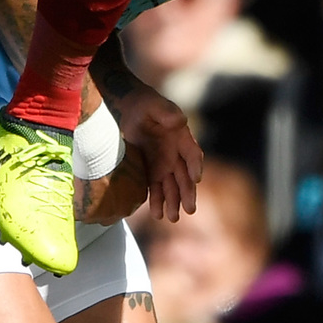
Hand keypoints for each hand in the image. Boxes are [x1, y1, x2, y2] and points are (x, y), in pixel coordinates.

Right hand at [76, 141, 152, 226]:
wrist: (99, 154)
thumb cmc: (116, 152)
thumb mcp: (135, 161)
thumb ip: (135, 173)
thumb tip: (130, 170)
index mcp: (139, 197)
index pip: (128, 203)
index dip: (116, 195)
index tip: (109, 188)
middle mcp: (126, 210)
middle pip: (114, 212)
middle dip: (106, 203)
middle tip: (96, 190)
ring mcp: (108, 215)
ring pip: (98, 216)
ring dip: (92, 206)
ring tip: (86, 191)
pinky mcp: (89, 216)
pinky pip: (82, 214)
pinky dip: (79, 205)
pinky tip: (78, 193)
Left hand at [109, 80, 201, 221]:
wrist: (127, 110)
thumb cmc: (143, 104)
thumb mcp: (154, 104)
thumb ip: (167, 112)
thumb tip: (179, 121)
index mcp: (181, 137)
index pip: (192, 154)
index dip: (195, 166)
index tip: (195, 178)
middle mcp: (175, 153)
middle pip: (184, 176)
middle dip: (187, 194)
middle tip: (189, 210)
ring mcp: (163, 163)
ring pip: (170, 186)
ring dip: (172, 202)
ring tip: (171, 218)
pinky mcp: (150, 170)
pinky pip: (155, 187)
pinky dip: (156, 200)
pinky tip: (156, 213)